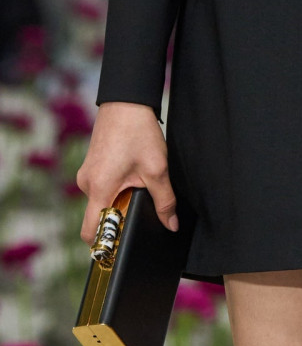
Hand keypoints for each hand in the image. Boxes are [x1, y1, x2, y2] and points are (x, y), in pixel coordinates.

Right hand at [76, 102, 178, 244]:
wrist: (127, 100)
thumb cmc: (138, 132)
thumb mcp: (157, 168)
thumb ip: (165, 201)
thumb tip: (171, 225)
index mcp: (98, 189)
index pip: (91, 232)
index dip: (105, 244)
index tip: (122, 245)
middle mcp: (86, 183)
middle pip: (99, 216)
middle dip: (119, 217)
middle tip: (142, 206)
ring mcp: (88, 172)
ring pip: (102, 199)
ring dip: (120, 198)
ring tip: (140, 182)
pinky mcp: (93, 164)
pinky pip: (102, 185)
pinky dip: (117, 186)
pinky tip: (133, 171)